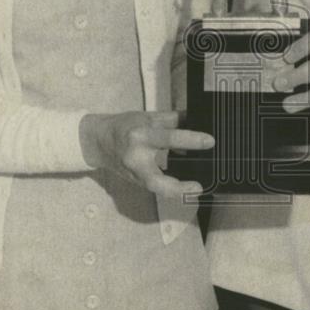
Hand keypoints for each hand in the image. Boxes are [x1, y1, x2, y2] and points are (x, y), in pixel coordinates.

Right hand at [79, 111, 212, 198]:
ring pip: (155, 188)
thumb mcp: (148, 117)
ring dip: (176, 192)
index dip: (191, 140)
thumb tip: (197, 119)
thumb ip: (173, 120)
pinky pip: (155, 187)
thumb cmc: (125, 125)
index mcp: (141, 135)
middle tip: (198, 187)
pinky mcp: (135, 181)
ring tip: (195, 189)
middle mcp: (136, 157)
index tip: (210, 141)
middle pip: (156, 179)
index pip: (168, 138)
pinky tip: (185, 187)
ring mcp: (134, 173)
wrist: (99, 141)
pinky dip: (170, 188)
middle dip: (178, 187)